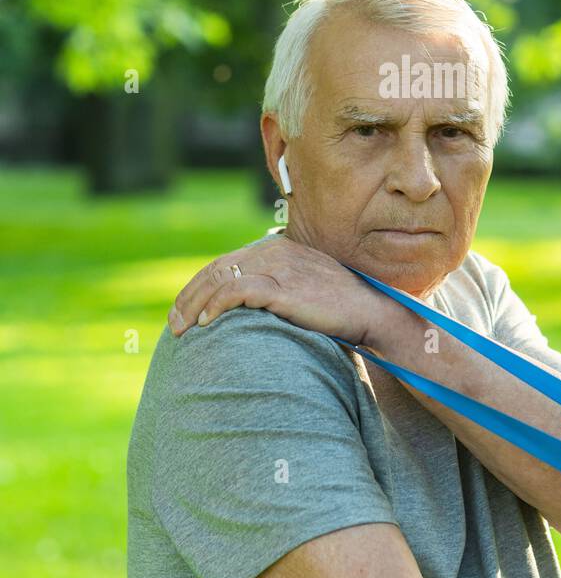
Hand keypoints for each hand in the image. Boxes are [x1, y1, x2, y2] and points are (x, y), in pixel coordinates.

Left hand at [167, 233, 382, 344]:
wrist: (369, 311)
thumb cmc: (337, 306)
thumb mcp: (302, 287)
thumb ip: (276, 287)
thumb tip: (249, 308)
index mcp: (276, 248)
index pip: (224, 263)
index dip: (197, 287)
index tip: (183, 312)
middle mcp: (274, 251)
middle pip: (216, 270)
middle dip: (188, 298)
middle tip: (174, 326)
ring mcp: (279, 267)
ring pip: (221, 279)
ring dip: (195, 305)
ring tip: (183, 329)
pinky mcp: (284, 286)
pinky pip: (238, 291)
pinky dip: (217, 305)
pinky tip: (208, 323)